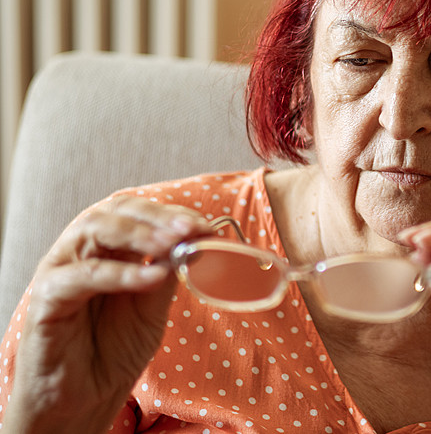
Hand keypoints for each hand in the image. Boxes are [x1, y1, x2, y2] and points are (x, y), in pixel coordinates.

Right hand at [4, 195, 210, 433]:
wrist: (84, 397)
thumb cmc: (114, 348)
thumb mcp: (153, 304)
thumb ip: (169, 271)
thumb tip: (197, 241)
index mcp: (107, 247)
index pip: (137, 212)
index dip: (172, 214)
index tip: (206, 227)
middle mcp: (81, 250)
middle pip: (115, 211)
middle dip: (157, 217)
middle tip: (190, 229)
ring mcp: (60, 270)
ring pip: (93, 229)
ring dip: (139, 234)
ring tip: (172, 244)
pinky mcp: (46, 298)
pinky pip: (81, 276)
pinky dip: (120, 273)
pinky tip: (152, 279)